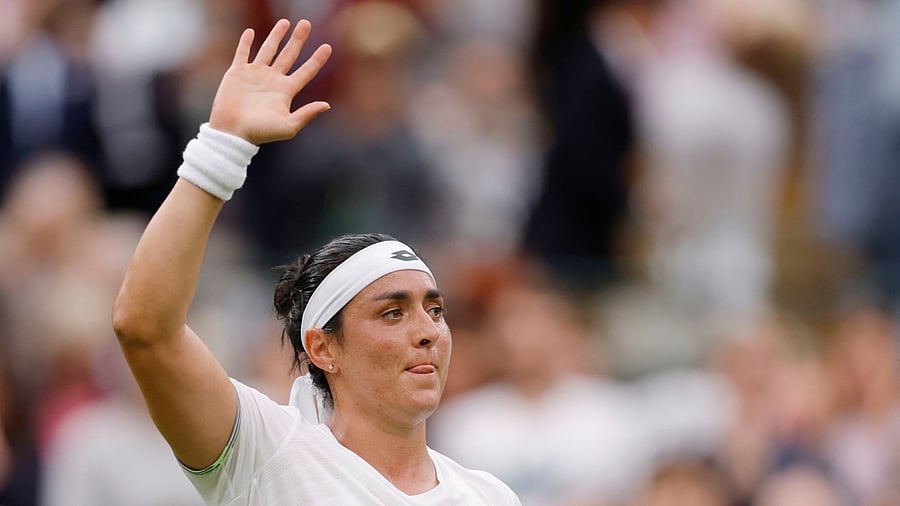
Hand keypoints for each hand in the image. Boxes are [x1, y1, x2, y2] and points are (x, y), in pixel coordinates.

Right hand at [209, 19, 331, 144]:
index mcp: (286, 91)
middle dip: (298, 39)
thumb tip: (327, 105)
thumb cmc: (261, 132)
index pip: (306, 71)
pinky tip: (251, 32)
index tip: (327, 46)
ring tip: (285, 22)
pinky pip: (242, 53)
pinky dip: (246, 42)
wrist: (233, 132)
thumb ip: (307, 114)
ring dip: (276, 35)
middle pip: (289, 55)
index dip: (317, 59)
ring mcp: (255, 75)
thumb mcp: (288, 126)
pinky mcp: (237, 73)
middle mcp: (272, 80)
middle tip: (306, 23)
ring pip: (269, 49)